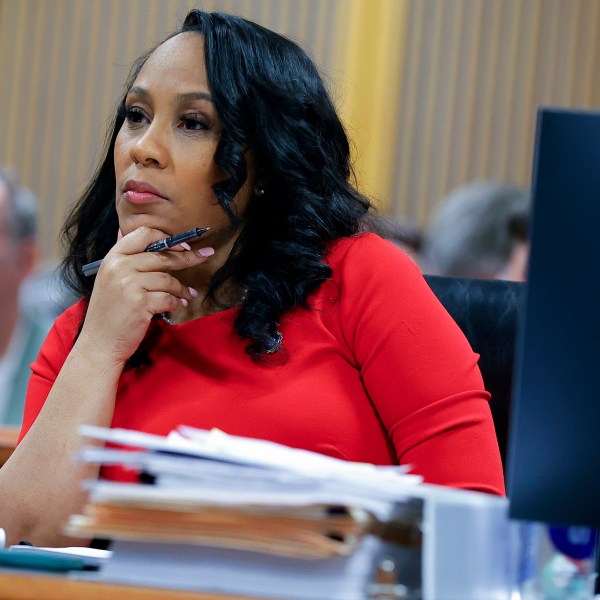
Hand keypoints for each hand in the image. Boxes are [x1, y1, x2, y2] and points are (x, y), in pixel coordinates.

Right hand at [78, 226, 212, 365]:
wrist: (99, 343)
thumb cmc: (109, 311)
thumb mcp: (109, 278)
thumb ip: (124, 258)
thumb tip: (135, 233)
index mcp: (112, 258)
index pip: (143, 234)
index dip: (167, 238)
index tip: (184, 245)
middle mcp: (119, 267)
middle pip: (162, 256)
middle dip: (188, 257)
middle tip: (205, 256)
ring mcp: (129, 285)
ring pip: (168, 279)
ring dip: (182, 288)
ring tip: (188, 294)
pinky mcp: (140, 303)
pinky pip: (169, 298)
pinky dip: (178, 302)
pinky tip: (180, 305)